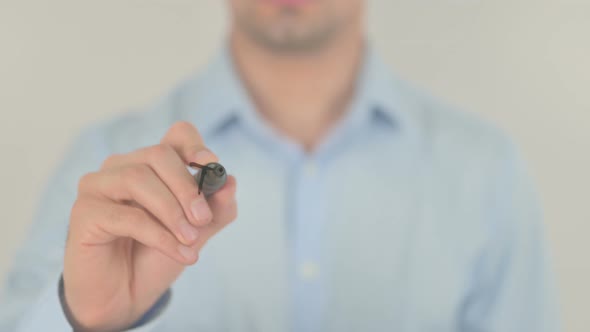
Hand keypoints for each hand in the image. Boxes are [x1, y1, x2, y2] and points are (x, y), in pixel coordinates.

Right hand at [62, 122, 236, 330]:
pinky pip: (127, 215)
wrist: (125, 296)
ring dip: (172, 211)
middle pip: (158, 154)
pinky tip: (180, 253)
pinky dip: (160, 235)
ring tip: (191, 240)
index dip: (195, 146)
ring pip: (138, 178)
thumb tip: (230, 182)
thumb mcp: (197, 231)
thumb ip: (217, 208)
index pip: (176, 135)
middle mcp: (122, 167)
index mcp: (152, 164)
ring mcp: (98, 186)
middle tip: (203, 219)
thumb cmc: (156, 256)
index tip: (212, 167)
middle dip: (186, 187)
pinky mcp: (85, 212)